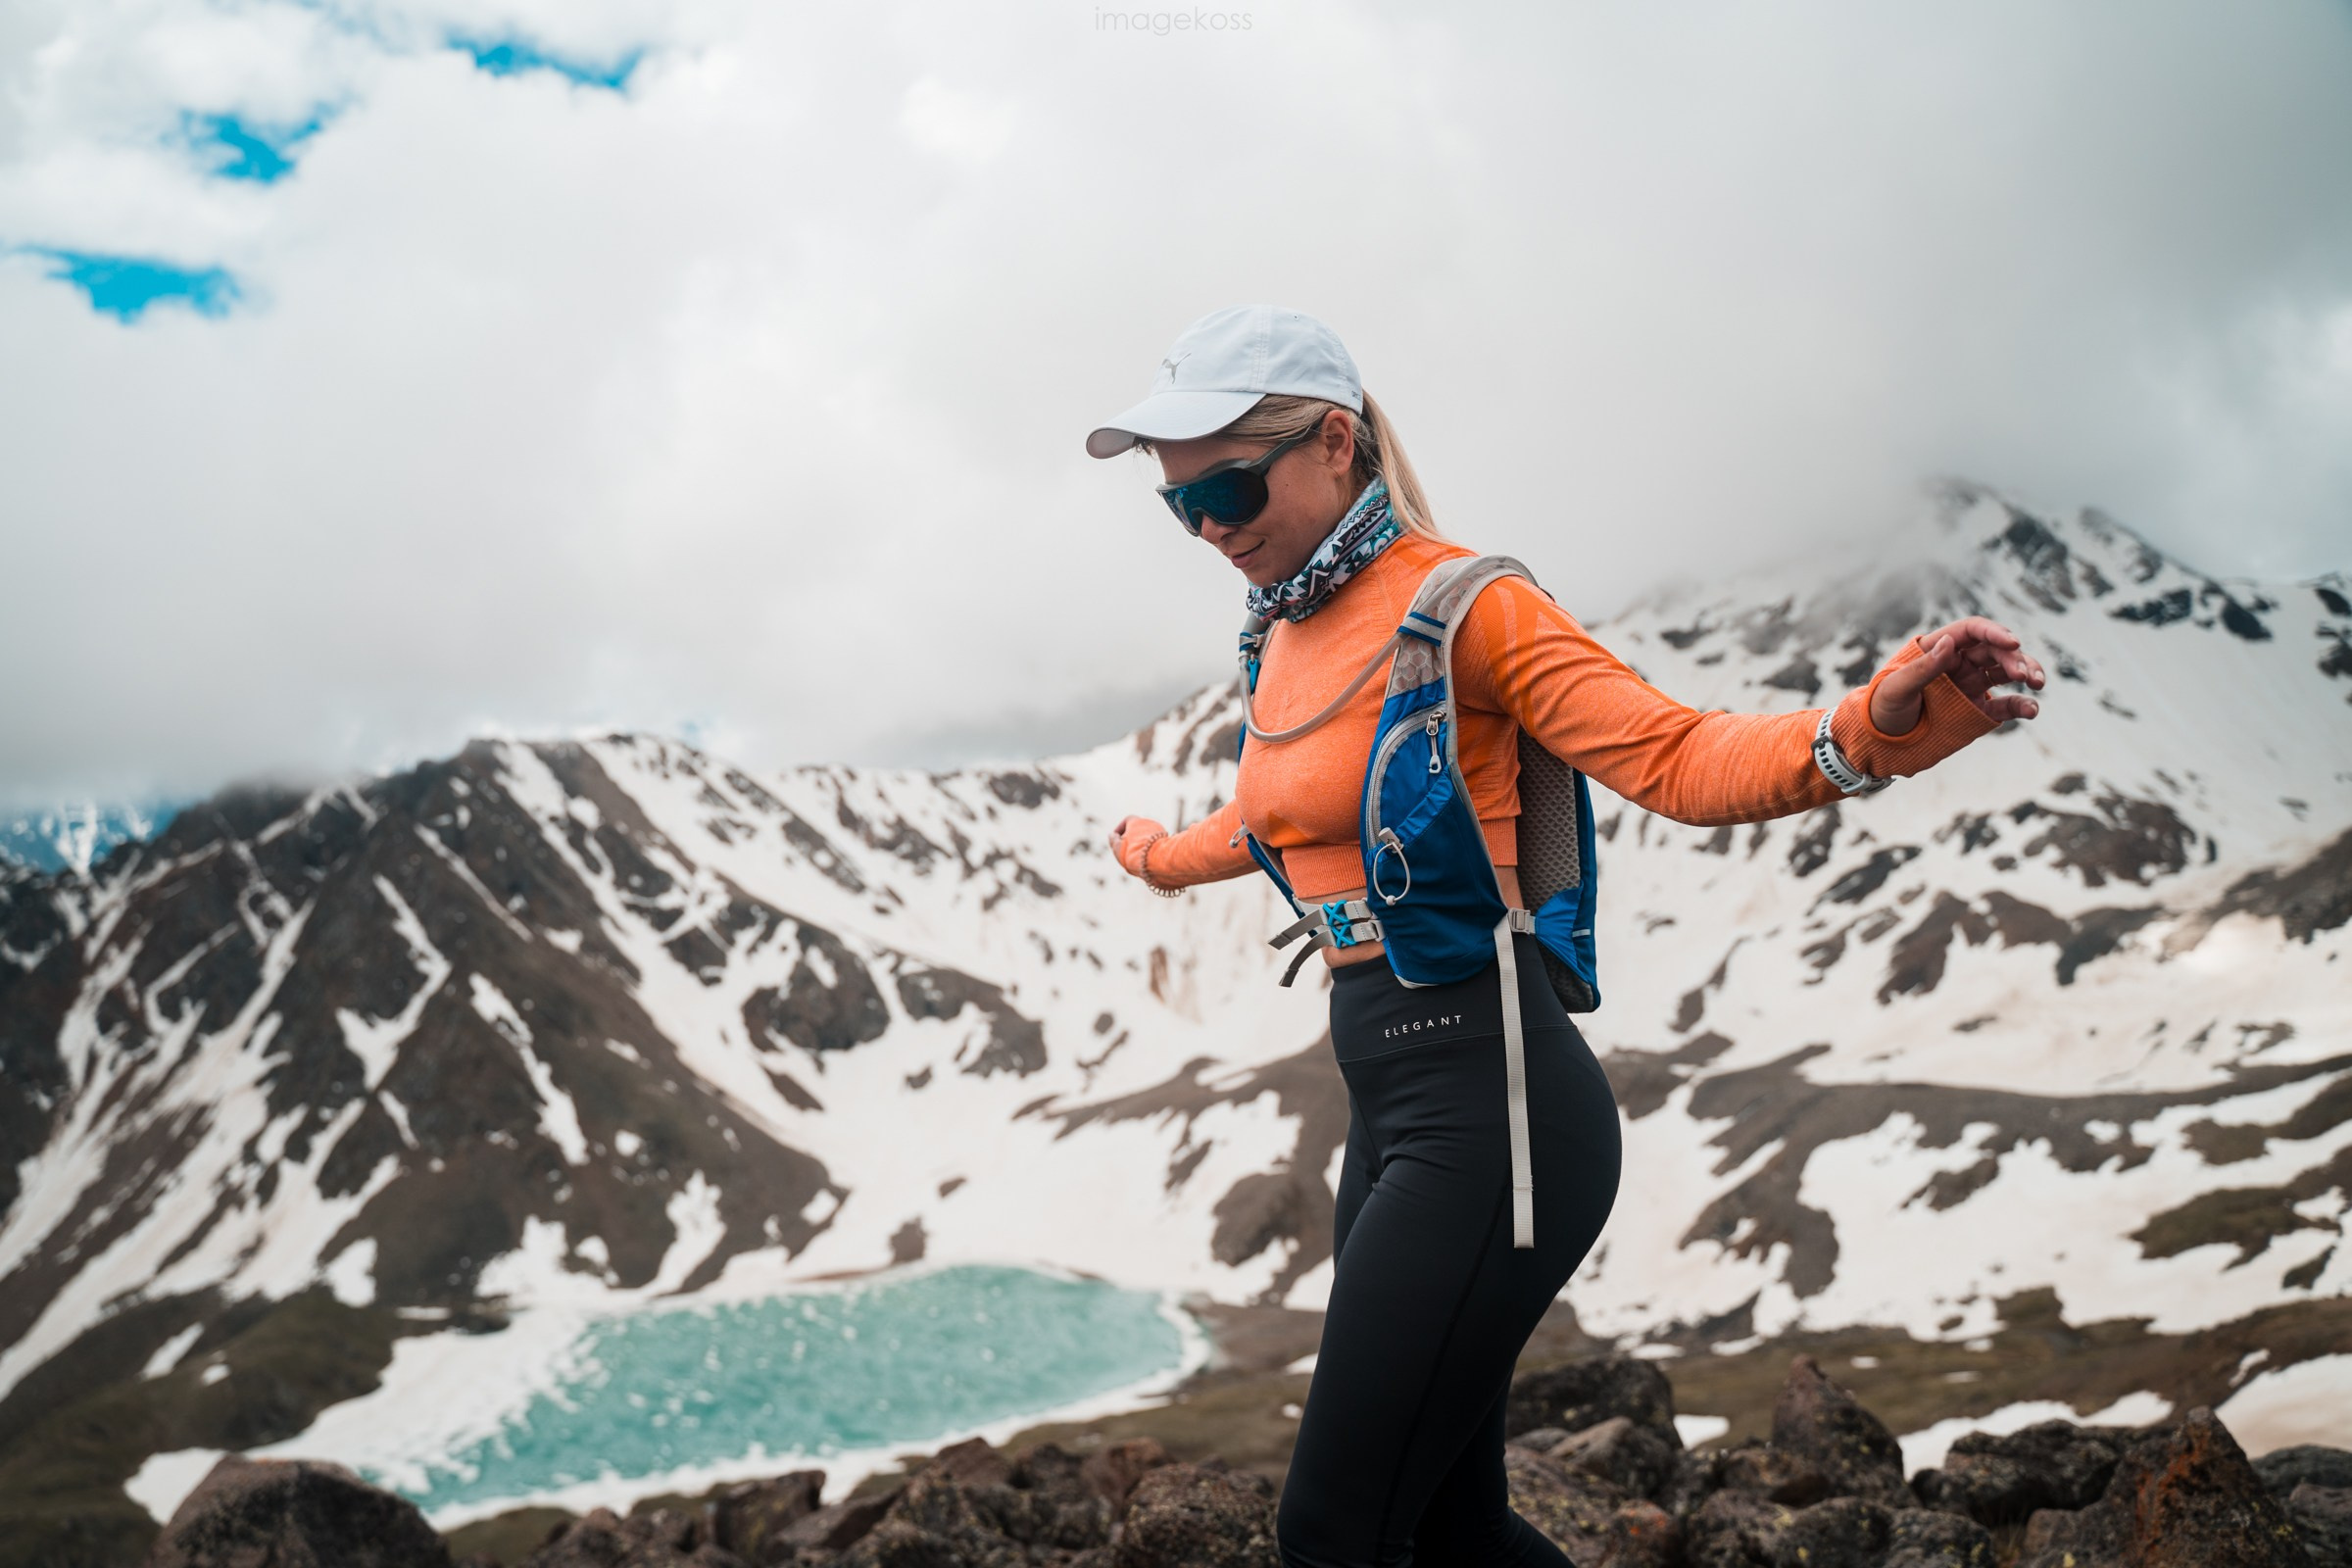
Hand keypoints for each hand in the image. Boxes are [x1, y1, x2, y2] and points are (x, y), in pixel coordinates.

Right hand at [1107, 815, 1166, 870]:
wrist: (1156, 860)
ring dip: (1141, 846)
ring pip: (1148, 838)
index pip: (1127, 821)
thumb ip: (1113, 841)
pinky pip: (1156, 844)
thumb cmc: (1134, 853)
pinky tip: (1147, 861)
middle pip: (1138, 830)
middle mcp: (1150, 823)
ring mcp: (1160, 832)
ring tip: (1137, 859)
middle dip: (1131, 840)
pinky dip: (1150, 850)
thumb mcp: (1117, 848)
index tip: (1116, 839)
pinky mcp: (1167, 841)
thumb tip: (1112, 835)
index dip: (1120, 830)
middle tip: (1126, 852)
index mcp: (1136, 820)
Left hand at [1871, 617, 2044, 734]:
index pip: (1972, 631)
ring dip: (2026, 672)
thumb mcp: (1896, 689)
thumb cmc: (1882, 708)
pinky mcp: (1978, 709)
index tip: (2012, 643)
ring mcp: (1971, 685)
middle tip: (2024, 674)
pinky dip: (2021, 705)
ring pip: (2006, 671)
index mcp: (1937, 649)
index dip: (1994, 632)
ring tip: (2038, 683)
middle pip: (1994, 650)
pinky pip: (2005, 705)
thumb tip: (1949, 643)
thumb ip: (1922, 669)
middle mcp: (1958, 663)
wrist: (1881, 742)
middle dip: (2014, 658)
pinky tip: (2032, 710)